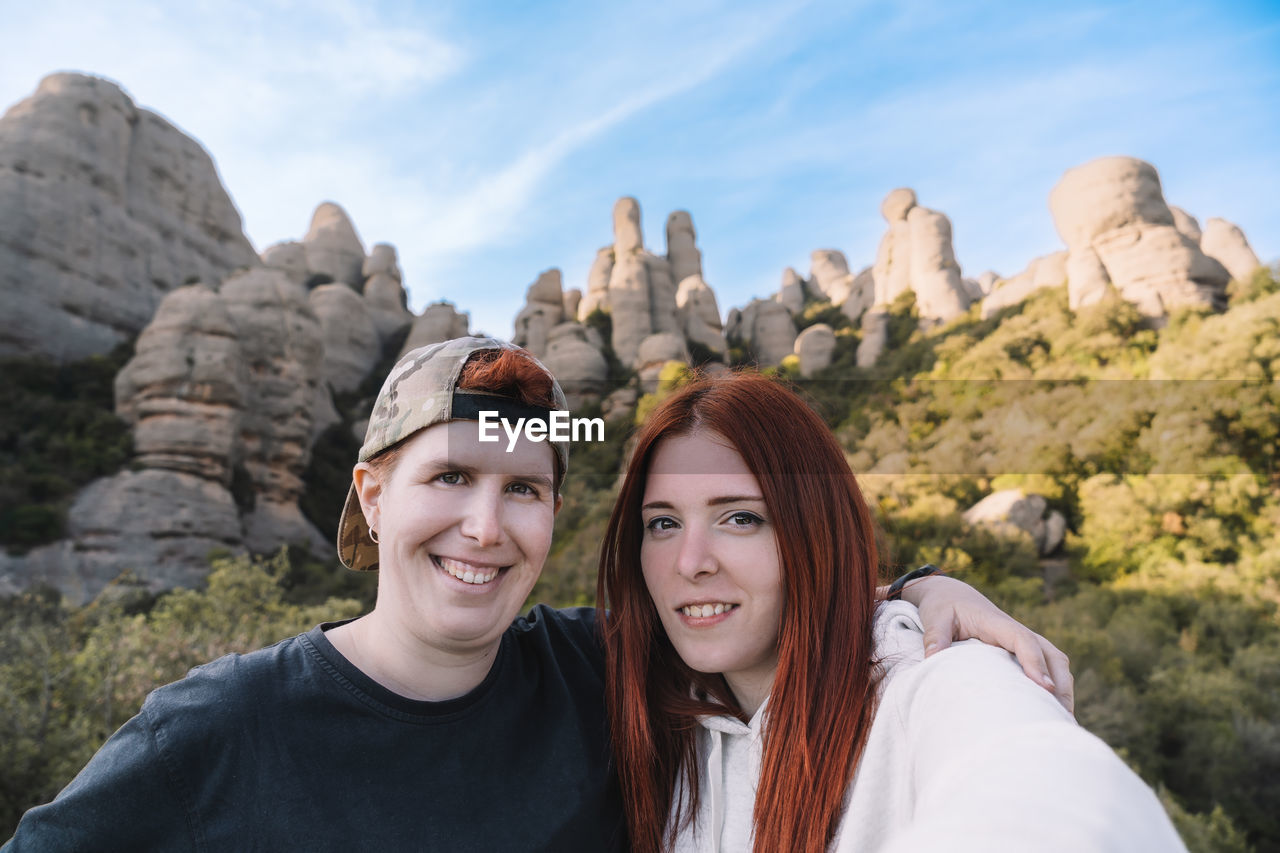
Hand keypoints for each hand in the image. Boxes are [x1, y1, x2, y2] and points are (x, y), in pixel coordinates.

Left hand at [894, 574, 1073, 713]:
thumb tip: (933, 658)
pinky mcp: (1021, 652)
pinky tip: (1051, 712)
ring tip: (1062, 721)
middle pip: (1051, 654)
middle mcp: (1016, 632)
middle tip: (1060, 716)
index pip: (1023, 640)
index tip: (1045, 687)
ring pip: (1055, 662)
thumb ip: (935, 636)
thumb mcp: (935, 617)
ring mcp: (1022, 641)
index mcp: (996, 623)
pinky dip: (1056, 687)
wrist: (951, 595)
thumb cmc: (944, 607)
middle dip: (1061, 683)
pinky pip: (1047, 667)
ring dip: (1063, 688)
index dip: (1035, 662)